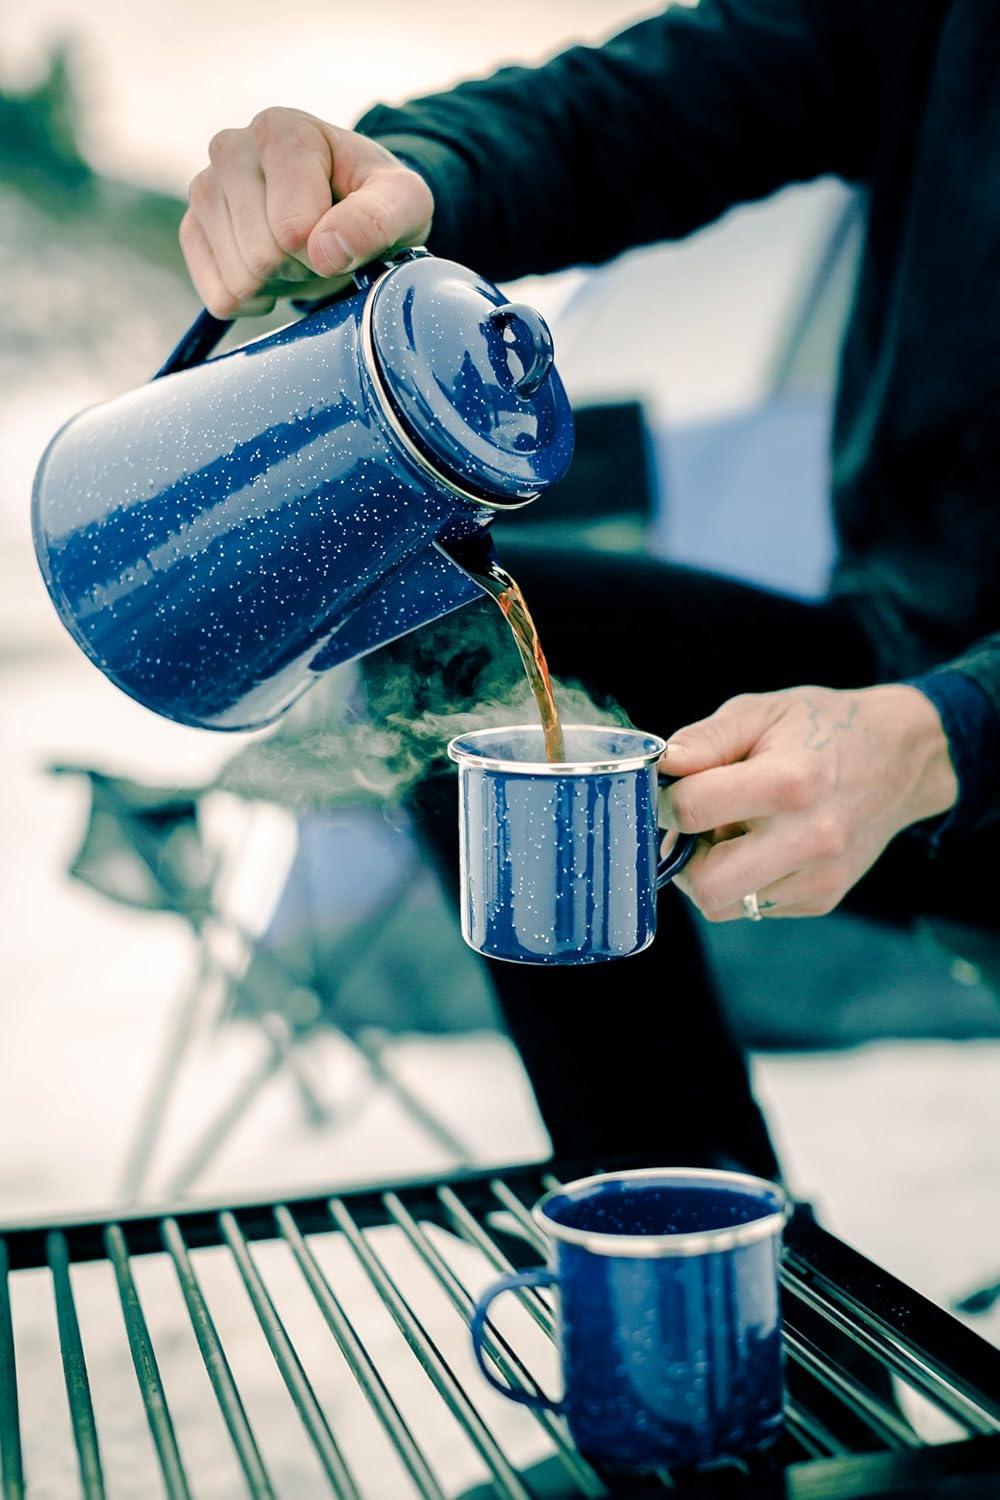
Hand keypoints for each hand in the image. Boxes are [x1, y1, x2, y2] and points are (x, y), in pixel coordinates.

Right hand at [180, 107, 434, 317]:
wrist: (347, 209)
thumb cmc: (376, 201)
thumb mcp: (404, 204)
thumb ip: (379, 219)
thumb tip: (325, 250)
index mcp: (282, 131)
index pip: (292, 229)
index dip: (327, 250)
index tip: (342, 231)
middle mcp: (231, 148)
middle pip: (261, 256)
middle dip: (300, 268)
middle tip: (322, 247)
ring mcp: (204, 189)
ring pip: (239, 280)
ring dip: (279, 285)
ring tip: (298, 253)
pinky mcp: (192, 230)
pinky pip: (220, 298)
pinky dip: (254, 301)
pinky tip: (273, 273)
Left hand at [660, 684, 958, 920]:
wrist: (900, 759)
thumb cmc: (822, 728)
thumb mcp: (761, 711)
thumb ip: (705, 739)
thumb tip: (662, 767)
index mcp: (788, 782)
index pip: (692, 810)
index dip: (665, 801)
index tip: (671, 791)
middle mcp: (808, 838)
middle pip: (705, 884)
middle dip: (682, 857)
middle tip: (693, 826)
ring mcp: (818, 877)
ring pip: (724, 904)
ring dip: (710, 873)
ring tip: (731, 832)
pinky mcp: (822, 898)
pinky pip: (753, 906)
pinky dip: (742, 881)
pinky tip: (761, 844)